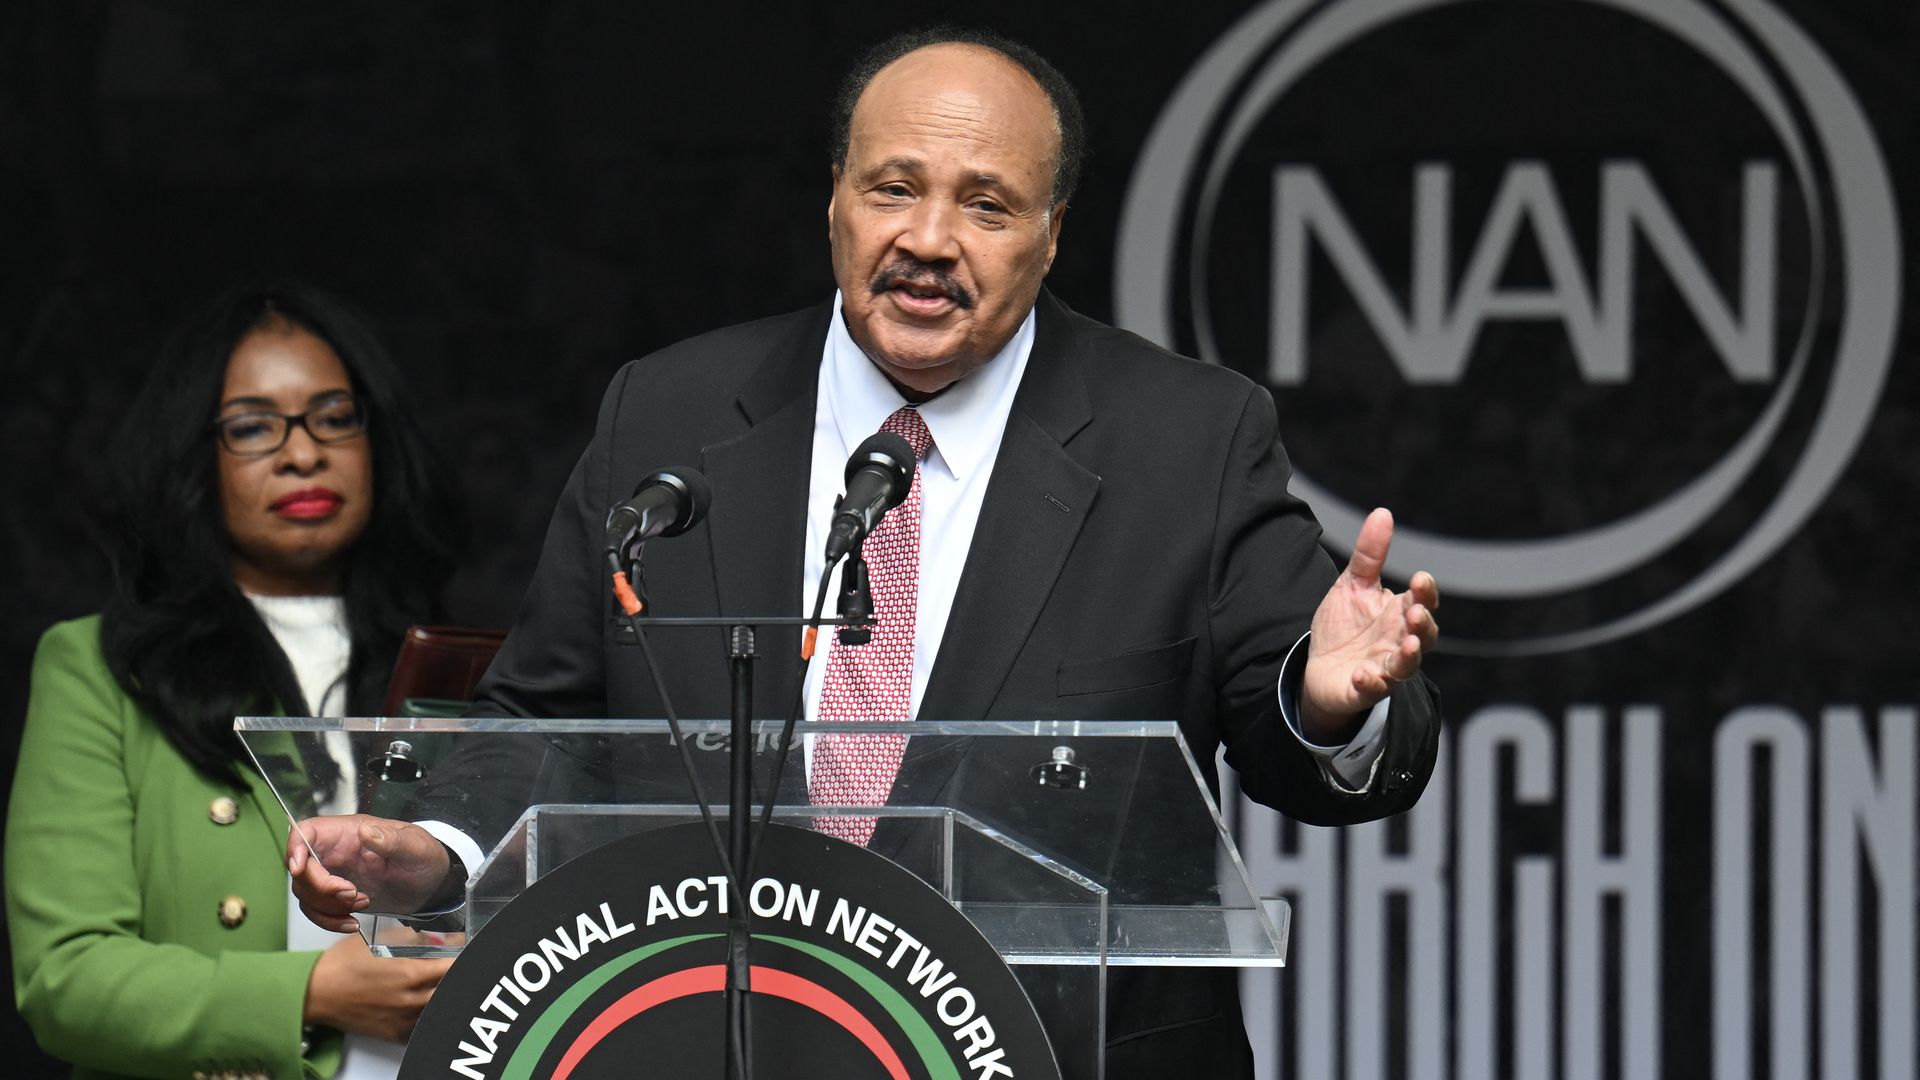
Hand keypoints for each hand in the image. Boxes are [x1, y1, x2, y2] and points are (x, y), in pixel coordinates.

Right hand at [287, 815, 453, 932]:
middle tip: (353, 894)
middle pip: (302, 869)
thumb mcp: (415, 847)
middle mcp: (334, 852)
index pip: (307, 831)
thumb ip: (392, 840)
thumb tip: (366, 832)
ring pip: (306, 893)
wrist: (432, 884)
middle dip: (321, 887)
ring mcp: (333, 875)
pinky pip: (316, 911)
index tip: (299, 869)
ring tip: (364, 903)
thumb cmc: (423, 857)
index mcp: (348, 832)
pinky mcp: (336, 897)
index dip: (295, 847)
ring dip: (329, 906)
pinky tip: (351, 923)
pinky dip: (329, 921)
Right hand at [304, 934, 452, 1041]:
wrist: (317, 993)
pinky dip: (428, 1014)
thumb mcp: (384, 939)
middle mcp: (413, 1001)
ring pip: (440, 1007)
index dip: (464, 955)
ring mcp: (406, 1020)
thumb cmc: (344, 964)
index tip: (464, 950)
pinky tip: (422, 1002)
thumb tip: (446, 936)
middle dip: (455, 975)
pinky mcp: (396, 1034)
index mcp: (414, 974)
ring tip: (435, 983)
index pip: (456, 966)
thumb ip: (419, 938)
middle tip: (450, 966)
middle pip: (452, 988)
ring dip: (442, 993)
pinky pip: (424, 1026)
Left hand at [1301, 507, 1439, 740]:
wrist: (1319, 667)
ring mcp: (1385, 667)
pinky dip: (1371, 683)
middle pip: (1423, 636)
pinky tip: (1362, 674)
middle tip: (1416, 612)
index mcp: (1399, 614)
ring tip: (1407, 646)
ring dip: (1409, 657)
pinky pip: (1374, 689)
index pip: (1422, 602)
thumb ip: (1369, 555)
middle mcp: (1399, 642)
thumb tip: (1383, 513)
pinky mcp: (1364, 689)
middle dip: (1423, 625)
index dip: (1425, 593)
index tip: (1420, 579)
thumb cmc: (1344, 625)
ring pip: (1406, 666)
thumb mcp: (1352, 585)